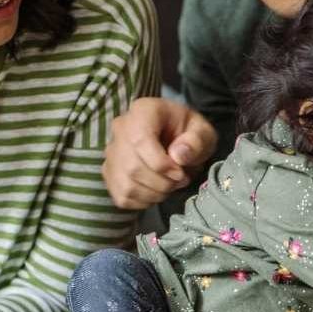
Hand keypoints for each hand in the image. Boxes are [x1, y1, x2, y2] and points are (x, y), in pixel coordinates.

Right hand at [102, 98, 216, 208]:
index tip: (180, 172)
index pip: (140, 140)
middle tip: (180, 180)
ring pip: (127, 185)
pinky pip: (122, 196)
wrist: (177, 138)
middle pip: (132, 167)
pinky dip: (143, 201)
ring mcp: (112, 152)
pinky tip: (156, 191)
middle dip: (162, 182)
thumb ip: (196, 141)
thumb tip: (178, 156)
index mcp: (144, 110)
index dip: (161, 164)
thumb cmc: (189, 133)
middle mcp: (121, 128)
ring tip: (170, 185)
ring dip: (154, 194)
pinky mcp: (109, 173)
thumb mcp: (203, 132)